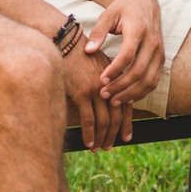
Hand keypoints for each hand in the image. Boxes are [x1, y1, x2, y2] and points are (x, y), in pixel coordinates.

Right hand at [61, 35, 127, 150]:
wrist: (64, 42)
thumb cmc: (76, 53)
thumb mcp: (95, 65)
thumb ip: (101, 81)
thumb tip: (100, 98)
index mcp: (114, 79)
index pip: (125, 104)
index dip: (126, 123)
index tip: (126, 136)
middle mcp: (109, 86)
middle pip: (117, 115)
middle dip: (114, 133)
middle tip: (110, 146)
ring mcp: (97, 90)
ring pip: (104, 121)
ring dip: (102, 138)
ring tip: (98, 148)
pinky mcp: (82, 93)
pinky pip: (89, 119)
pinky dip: (90, 133)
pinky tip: (88, 142)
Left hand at [83, 0, 163, 137]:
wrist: (145, 2)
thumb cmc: (123, 8)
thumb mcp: (108, 15)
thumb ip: (98, 33)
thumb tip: (88, 51)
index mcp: (139, 30)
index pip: (128, 55)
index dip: (114, 71)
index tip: (101, 80)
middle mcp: (152, 42)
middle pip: (139, 71)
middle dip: (121, 86)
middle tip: (104, 95)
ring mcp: (159, 52)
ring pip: (149, 80)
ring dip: (132, 94)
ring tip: (114, 101)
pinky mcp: (161, 59)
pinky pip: (154, 80)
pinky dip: (142, 92)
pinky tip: (127, 98)